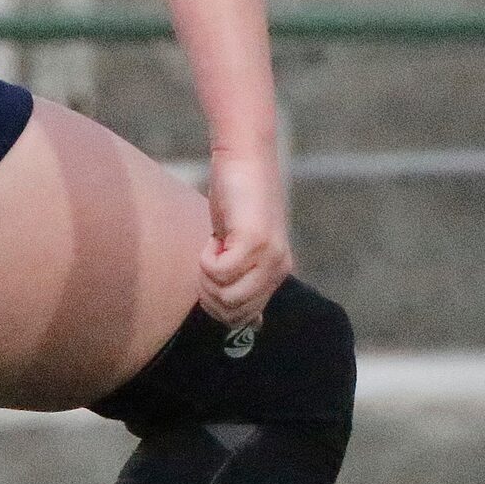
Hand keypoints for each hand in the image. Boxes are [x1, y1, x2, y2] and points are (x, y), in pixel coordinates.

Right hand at [202, 149, 292, 328]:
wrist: (243, 157)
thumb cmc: (236, 198)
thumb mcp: (241, 244)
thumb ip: (245, 280)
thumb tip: (252, 327)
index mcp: (278, 270)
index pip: (246, 317)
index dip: (218, 305)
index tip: (211, 277)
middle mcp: (279, 267)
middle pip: (232, 311)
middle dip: (209, 292)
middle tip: (210, 258)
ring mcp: (269, 255)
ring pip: (225, 296)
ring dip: (206, 275)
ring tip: (215, 245)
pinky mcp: (254, 242)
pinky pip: (217, 272)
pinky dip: (205, 257)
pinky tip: (215, 235)